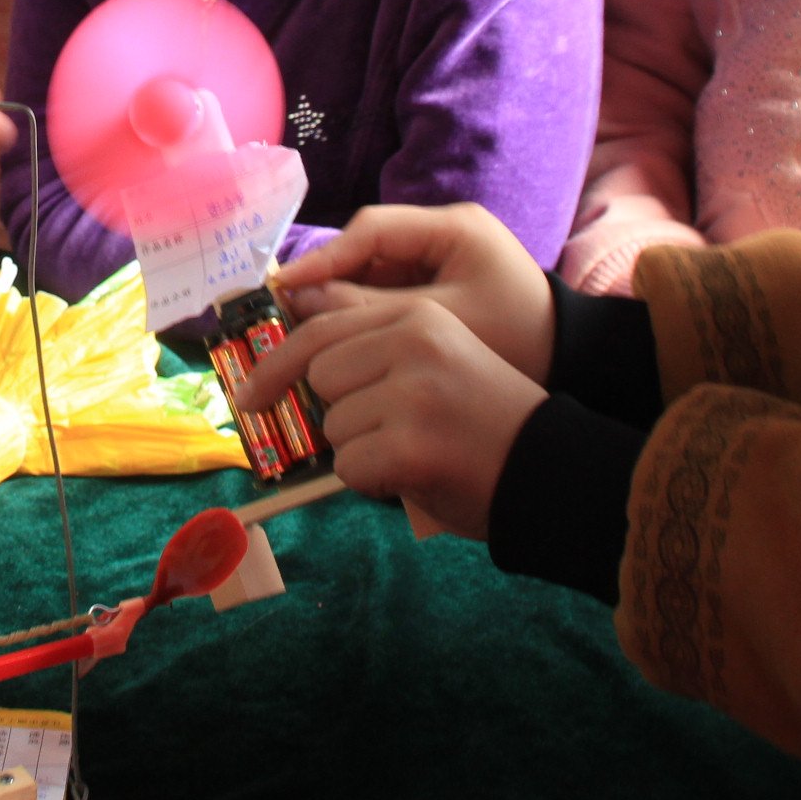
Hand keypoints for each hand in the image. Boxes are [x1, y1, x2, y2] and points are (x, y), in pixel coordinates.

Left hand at [235, 297, 545, 541]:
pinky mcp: (410, 443)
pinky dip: (374, 481)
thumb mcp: (437, 361)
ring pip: (334, 427)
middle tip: (385, 433)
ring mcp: (411, 393)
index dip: (276, 366)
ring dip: (362, 450)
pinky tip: (417, 474)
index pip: (322, 330)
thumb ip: (375, 355)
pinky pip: (351, 468)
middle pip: (321, 378)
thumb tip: (285, 377)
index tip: (248, 395)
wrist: (552, 469)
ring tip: (416, 450)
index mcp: (419, 317)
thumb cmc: (487, 423)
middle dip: (340, 413)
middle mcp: (414, 343)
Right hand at [273, 203, 556, 381]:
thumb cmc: (517, 338)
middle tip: (288, 317)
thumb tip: (298, 299)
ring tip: (306, 333)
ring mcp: (442, 259)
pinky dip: (363, 315)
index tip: (285, 287)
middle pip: (368, 251)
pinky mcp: (440, 286)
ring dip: (342, 301)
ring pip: (373, 273)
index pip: (372, 230)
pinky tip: (341, 342)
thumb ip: (369, 310)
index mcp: (454, 227)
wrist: (575, 363)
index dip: (325, 258)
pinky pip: (387, 293)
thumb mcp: (440, 323)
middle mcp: (444, 234)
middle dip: (328, 283)